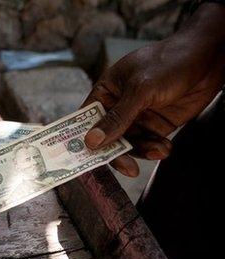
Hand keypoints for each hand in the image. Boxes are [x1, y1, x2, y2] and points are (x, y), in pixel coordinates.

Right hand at [83, 3, 224, 176]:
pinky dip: (155, 149)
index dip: (82, 138)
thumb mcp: (140, 89)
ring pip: (129, 144)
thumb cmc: (169, 62)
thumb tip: (91, 141)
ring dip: (142, 152)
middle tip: (128, 167)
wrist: (209, 58)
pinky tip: (165, 148)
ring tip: (159, 150)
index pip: (87, 119)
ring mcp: (138, 117)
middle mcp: (119, 106)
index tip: (82, 159)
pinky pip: (149, 144)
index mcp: (106, 91)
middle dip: (117, 153)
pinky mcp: (156, 125)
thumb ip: (117, 118)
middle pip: (108, 138)